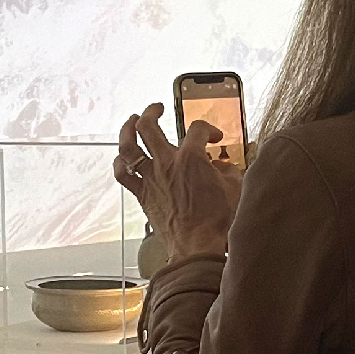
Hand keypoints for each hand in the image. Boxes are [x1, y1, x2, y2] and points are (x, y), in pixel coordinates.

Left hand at [115, 103, 241, 262]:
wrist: (197, 245)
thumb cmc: (216, 221)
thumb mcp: (234, 188)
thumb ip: (228, 170)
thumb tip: (223, 166)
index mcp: (191, 158)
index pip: (198, 128)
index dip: (209, 129)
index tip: (214, 138)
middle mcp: (167, 163)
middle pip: (148, 125)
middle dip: (152, 111)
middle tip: (157, 108)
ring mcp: (151, 178)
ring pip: (128, 145)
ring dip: (127, 129)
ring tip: (132, 121)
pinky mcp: (142, 194)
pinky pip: (122, 174)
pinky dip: (120, 163)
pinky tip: (122, 159)